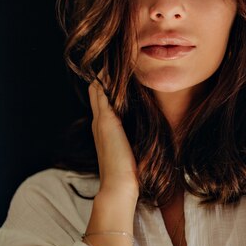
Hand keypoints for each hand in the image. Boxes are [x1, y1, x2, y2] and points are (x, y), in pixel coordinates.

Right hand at [89, 72, 138, 201]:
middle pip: (97, 91)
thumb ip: (133, 138)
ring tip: (115, 58)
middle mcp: (99, 122)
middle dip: (105, 76)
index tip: (119, 73)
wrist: (119, 186)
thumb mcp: (131, 150)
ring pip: (98, 89)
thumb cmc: (129, 173)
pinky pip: (103, 93)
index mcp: (105, 130)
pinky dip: (107, 81)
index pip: (102, 101)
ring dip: (106, 75)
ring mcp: (101, 120)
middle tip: (116, 59)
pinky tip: (115, 68)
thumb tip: (147, 133)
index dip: (108, 87)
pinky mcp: (106, 120)